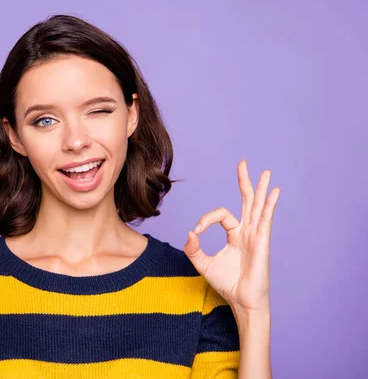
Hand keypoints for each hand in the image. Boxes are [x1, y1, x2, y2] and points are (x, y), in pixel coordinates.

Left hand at [183, 160, 280, 312]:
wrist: (241, 301)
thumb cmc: (227, 284)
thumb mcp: (203, 264)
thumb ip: (193, 249)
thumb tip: (189, 232)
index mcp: (234, 235)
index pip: (221, 215)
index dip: (206, 219)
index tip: (196, 231)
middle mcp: (247, 232)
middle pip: (246, 201)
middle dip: (244, 182)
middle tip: (243, 162)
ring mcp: (256, 235)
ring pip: (257, 206)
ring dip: (260, 188)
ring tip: (265, 171)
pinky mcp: (262, 242)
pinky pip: (265, 219)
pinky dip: (269, 205)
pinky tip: (274, 191)